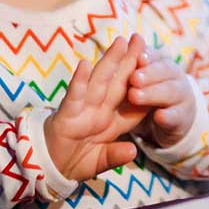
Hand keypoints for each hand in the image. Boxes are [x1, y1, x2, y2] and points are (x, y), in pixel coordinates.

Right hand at [43, 34, 149, 181]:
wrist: (48, 169)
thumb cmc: (75, 161)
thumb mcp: (99, 163)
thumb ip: (115, 156)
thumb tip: (133, 152)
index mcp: (112, 121)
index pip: (133, 102)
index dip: (146, 86)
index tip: (160, 71)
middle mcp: (99, 110)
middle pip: (118, 82)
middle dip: (130, 60)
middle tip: (141, 39)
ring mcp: (82, 110)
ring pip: (99, 82)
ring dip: (109, 62)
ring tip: (120, 42)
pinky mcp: (66, 114)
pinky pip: (74, 96)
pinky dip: (79, 81)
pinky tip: (85, 65)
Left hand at [128, 50, 196, 147]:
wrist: (173, 115)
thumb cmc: (147, 92)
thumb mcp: (138, 79)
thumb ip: (129, 67)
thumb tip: (118, 47)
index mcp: (161, 62)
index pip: (155, 55)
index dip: (147, 56)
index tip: (137, 58)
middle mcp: (174, 75)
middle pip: (164, 70)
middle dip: (149, 73)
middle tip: (133, 78)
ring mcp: (182, 95)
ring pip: (170, 92)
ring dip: (153, 94)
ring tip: (134, 96)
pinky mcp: (183, 116)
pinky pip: (177, 115)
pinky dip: (168, 116)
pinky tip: (159, 116)